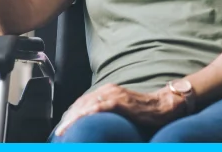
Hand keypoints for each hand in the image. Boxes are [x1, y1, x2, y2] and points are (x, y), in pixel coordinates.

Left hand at [54, 83, 185, 136]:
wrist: (162, 106)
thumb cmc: (144, 111)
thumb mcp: (122, 110)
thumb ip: (109, 111)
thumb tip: (95, 124)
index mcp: (107, 90)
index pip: (83, 101)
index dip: (71, 114)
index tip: (62, 126)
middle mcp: (108, 89)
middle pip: (81, 103)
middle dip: (68, 118)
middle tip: (59, 132)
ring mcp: (113, 94)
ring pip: (86, 104)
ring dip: (72, 118)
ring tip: (63, 131)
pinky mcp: (119, 101)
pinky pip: (98, 107)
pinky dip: (86, 115)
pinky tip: (77, 122)